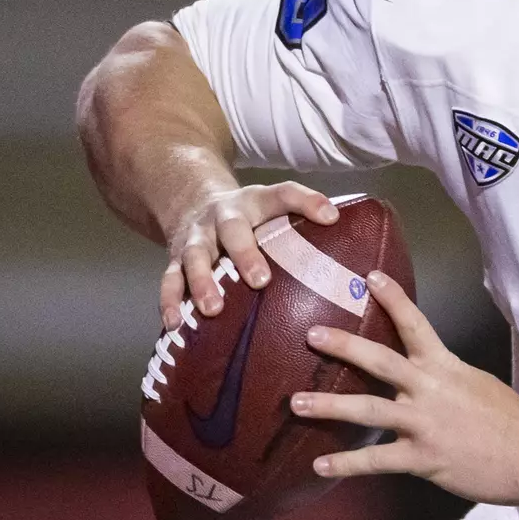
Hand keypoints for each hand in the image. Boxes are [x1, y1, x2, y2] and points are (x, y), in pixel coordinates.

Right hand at [159, 181, 337, 329]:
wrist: (192, 201)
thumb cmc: (248, 218)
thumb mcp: (273, 210)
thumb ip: (304, 224)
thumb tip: (349, 251)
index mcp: (255, 202)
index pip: (284, 194)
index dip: (308, 201)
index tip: (331, 217)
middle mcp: (222, 216)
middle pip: (233, 229)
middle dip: (245, 254)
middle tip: (261, 281)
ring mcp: (196, 237)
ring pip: (194, 256)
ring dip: (202, 282)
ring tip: (213, 309)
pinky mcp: (174, 259)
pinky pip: (169, 280)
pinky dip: (170, 301)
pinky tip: (176, 325)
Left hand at [292, 271, 518, 506]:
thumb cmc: (511, 419)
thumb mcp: (477, 383)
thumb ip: (444, 376)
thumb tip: (420, 372)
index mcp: (446, 365)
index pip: (415, 323)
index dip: (392, 298)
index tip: (370, 276)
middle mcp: (430, 389)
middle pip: (379, 360)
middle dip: (343, 346)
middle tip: (311, 334)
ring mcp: (424, 424)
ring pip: (367, 410)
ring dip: (328, 406)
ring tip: (295, 403)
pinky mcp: (423, 459)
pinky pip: (376, 460)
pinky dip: (346, 463)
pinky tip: (319, 465)